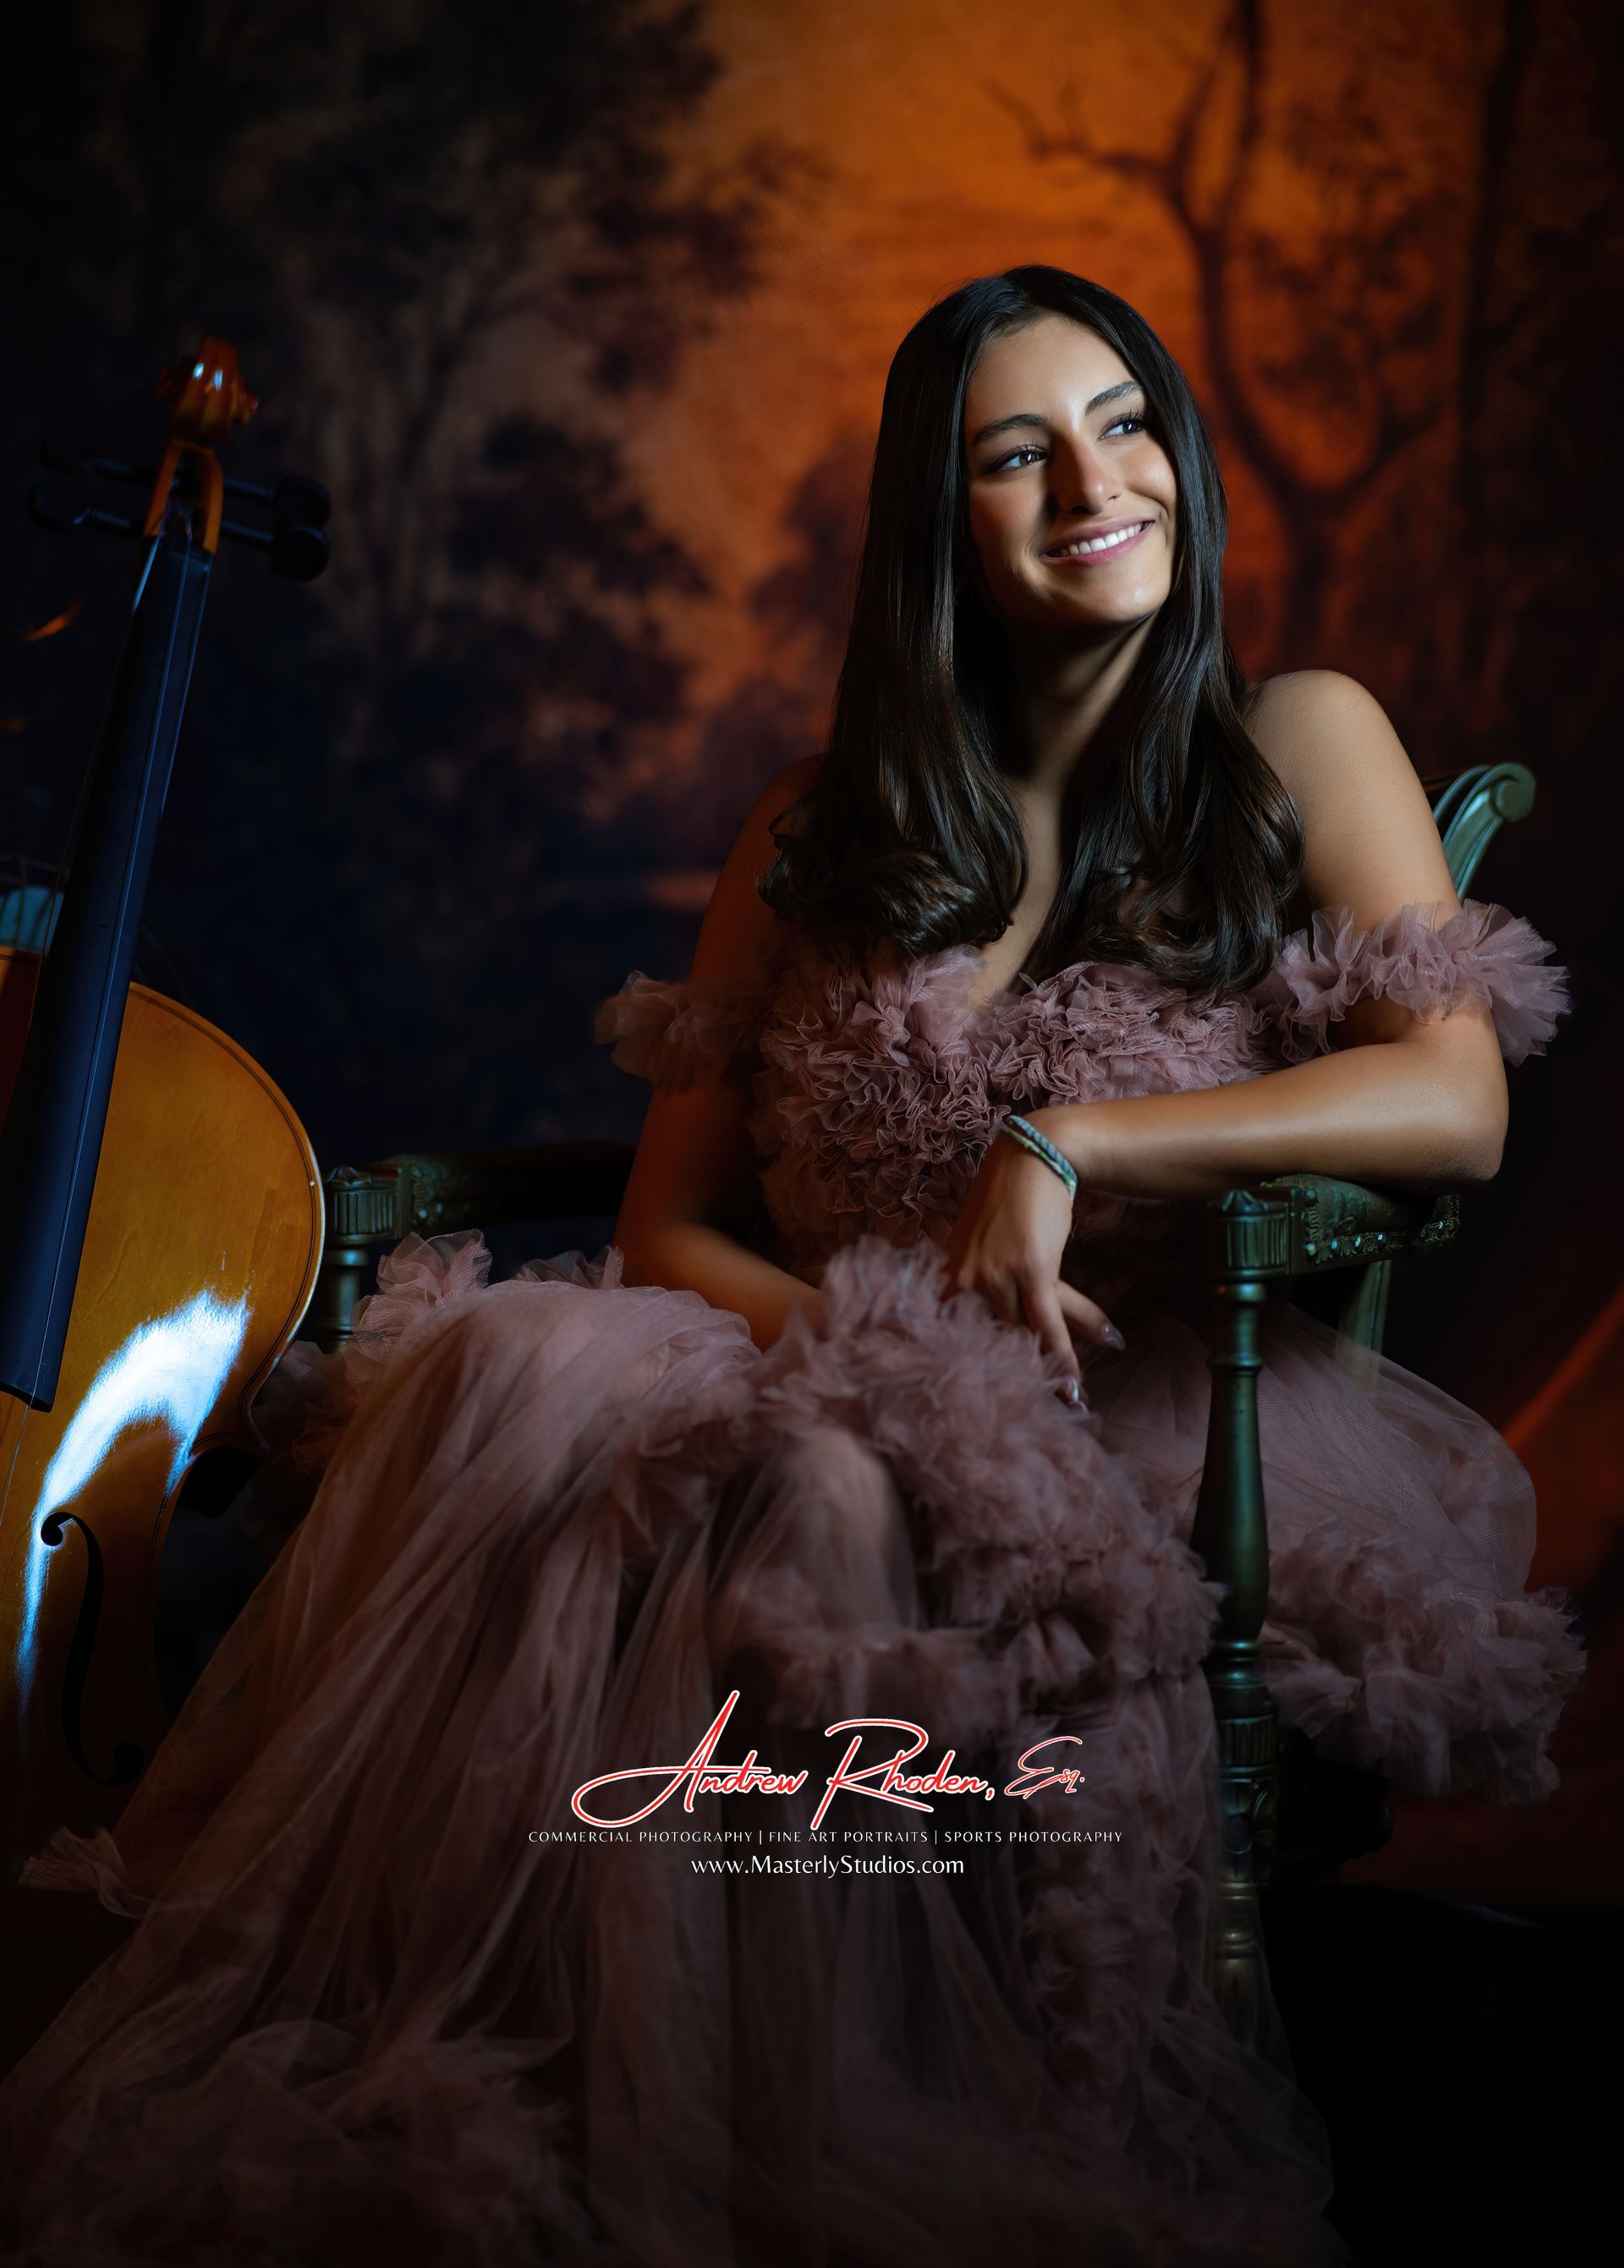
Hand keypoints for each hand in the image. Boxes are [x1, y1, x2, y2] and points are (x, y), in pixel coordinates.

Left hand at [941, 1112, 1124, 1401]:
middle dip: (1007, 1382)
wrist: (1031, 1159)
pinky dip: (1063, 1356)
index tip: (968, 1409)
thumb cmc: (1009, 1204)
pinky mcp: (1030, 1270)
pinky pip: (1047, 1325)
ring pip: (1021, 1339)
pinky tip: (1076, 1385)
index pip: (948, 1337)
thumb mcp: (982, 1248)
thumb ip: (981, 1286)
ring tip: (1065, 1406)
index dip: (962, 1373)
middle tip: (1022, 1419)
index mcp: (947, 1277)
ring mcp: (994, 1276)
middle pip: (988, 1345)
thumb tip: (994, 1322)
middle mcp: (964, 1281)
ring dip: (1046, 1374)